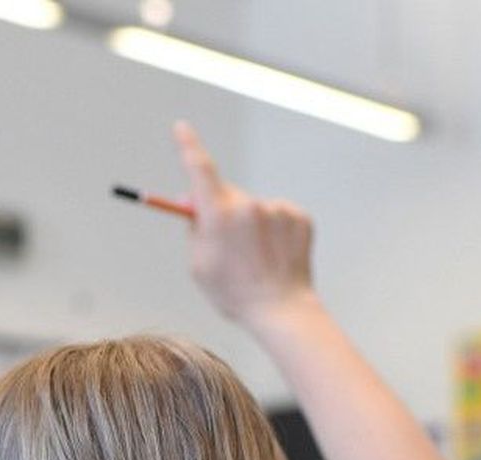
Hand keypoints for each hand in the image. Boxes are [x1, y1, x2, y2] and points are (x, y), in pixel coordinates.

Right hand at [174, 121, 316, 326]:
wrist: (281, 310)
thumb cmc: (233, 293)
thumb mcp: (199, 266)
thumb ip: (194, 229)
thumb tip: (193, 200)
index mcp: (219, 215)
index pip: (200, 168)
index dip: (188, 145)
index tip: (181, 128)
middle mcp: (249, 205)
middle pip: (227, 194)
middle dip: (220, 209)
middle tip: (222, 239)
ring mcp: (277, 209)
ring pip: (254, 208)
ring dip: (249, 224)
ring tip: (254, 257)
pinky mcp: (299, 216)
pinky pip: (277, 215)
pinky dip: (273, 230)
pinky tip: (273, 254)